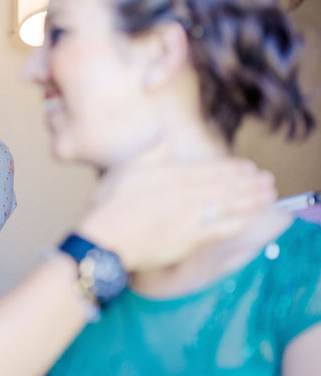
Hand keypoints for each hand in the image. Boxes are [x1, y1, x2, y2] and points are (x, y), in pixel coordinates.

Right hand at [78, 138, 276, 270]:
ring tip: (268, 196)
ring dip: (252, 199)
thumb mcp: (126, 170)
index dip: (233, 168)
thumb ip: (152, 152)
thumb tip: (168, 136)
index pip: (210, 168)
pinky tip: (253, 218)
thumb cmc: (110, 205)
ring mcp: (191, 216)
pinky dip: (240, 221)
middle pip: (225, 185)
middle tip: (268, 181)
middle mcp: (186, 193)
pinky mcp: (191, 238)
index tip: (249, 167)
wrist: (106, 239)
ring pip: (229, 204)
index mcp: (171, 174)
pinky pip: (223, 228)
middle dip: (249, 182)